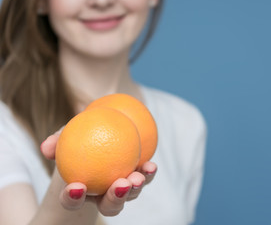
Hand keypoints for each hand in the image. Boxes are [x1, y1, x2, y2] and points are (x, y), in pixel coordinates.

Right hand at [40, 129, 156, 215]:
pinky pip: (144, 178)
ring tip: (138, 177)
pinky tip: (151, 165)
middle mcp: (102, 195)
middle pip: (109, 206)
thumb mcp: (65, 137)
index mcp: (81, 191)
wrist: (98, 136)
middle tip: (120, 185)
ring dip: (135, 188)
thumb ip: (56, 141)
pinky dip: (148, 174)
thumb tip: (46, 147)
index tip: (76, 187)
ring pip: (129, 195)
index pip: (73, 200)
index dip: (73, 199)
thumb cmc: (77, 139)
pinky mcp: (137, 178)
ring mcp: (122, 189)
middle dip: (115, 199)